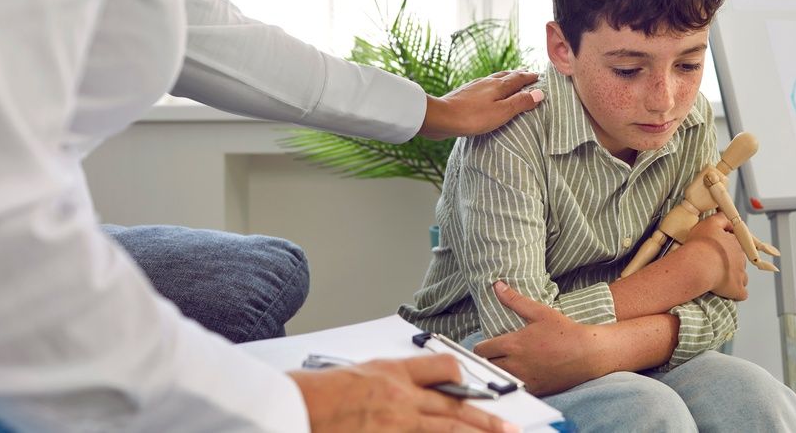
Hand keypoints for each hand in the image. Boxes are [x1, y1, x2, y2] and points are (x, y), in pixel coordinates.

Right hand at [288, 354, 515, 432]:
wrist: (285, 407)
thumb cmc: (308, 392)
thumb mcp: (353, 375)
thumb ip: (382, 383)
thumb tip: (403, 394)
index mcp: (390, 373)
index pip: (441, 369)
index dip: (462, 381)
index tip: (472, 391)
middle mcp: (399, 398)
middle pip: (454, 408)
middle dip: (485, 420)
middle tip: (509, 429)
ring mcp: (395, 424)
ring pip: (447, 431)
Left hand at [419, 71, 542, 139]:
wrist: (441, 117)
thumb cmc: (472, 117)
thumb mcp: (502, 112)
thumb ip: (520, 102)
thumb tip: (539, 92)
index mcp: (498, 85)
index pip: (519, 78)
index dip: (529, 77)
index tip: (539, 76)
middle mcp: (487, 82)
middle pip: (507, 75)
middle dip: (518, 74)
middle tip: (527, 73)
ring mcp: (475, 86)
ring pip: (495, 78)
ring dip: (506, 78)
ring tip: (511, 79)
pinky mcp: (465, 92)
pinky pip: (484, 85)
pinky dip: (493, 84)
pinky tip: (488, 90)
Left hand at [473, 282, 603, 395]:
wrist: (587, 354)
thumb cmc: (565, 331)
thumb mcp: (539, 312)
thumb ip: (515, 300)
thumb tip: (497, 286)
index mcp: (513, 344)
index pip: (481, 350)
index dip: (481, 347)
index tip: (487, 346)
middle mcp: (515, 364)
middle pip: (486, 366)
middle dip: (488, 360)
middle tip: (495, 355)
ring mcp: (524, 379)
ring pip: (499, 379)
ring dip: (499, 372)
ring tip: (507, 364)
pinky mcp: (534, 390)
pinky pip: (515, 389)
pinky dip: (514, 383)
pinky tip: (521, 375)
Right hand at [683, 213, 748, 300]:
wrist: (697, 265)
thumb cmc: (700, 245)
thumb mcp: (710, 223)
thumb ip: (721, 218)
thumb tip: (728, 217)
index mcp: (736, 244)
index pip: (737, 246)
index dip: (728, 248)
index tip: (718, 251)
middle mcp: (741, 259)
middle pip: (739, 262)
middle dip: (731, 264)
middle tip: (715, 265)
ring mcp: (740, 276)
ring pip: (742, 277)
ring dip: (733, 278)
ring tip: (720, 279)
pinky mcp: (737, 290)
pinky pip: (741, 293)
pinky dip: (735, 293)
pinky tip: (727, 291)